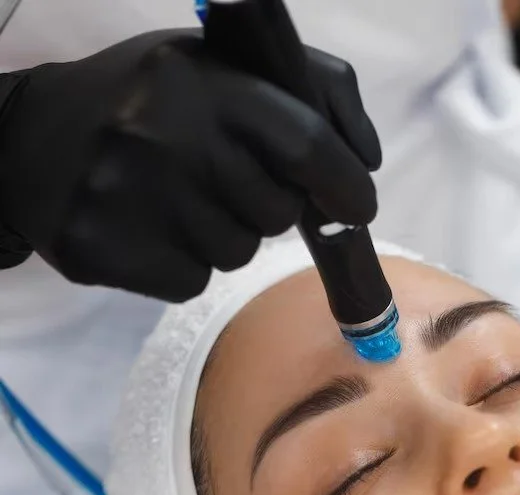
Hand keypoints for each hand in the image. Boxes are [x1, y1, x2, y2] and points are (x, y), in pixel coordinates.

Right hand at [0, 30, 380, 300]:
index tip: (360, 206)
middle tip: (220, 180)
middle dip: (265, 205)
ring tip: (173, 197)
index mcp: (197, 77)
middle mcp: (162, 133)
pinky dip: (183, 263)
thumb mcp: (211, 67)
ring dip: (222, 234)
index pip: (301, 140)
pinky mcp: (107, 250)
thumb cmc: (141, 102)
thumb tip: (363, 158)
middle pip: (275, 210)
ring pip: (236, 252)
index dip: (343, 182)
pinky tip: (148, 227)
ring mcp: (130, 196)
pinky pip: (192, 281)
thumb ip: (298, 91)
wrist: (27, 142)